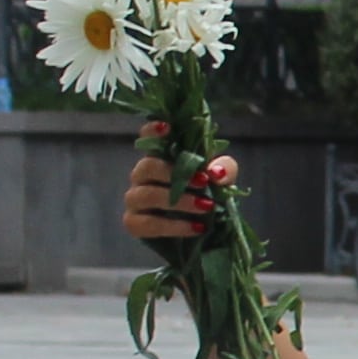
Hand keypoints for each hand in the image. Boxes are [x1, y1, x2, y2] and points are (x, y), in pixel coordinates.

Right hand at [119, 136, 228, 252]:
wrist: (200, 231)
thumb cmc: (204, 197)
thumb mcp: (221, 181)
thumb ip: (223, 170)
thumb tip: (216, 172)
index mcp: (160, 158)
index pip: (148, 138)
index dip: (152, 131)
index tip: (166, 127)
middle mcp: (142, 176)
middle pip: (148, 166)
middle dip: (175, 173)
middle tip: (203, 181)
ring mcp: (135, 199)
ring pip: (147, 195)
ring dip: (179, 201)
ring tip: (206, 206)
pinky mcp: (134, 223)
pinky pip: (149, 224)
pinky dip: (175, 227)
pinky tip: (197, 228)